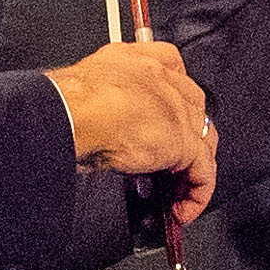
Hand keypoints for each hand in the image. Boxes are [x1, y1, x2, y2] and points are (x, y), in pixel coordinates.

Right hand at [43, 34, 217, 223]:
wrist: (71, 113)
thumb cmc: (66, 102)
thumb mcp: (86, 92)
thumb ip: (103, 103)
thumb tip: (100, 128)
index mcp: (138, 61)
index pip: (174, 71)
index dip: (175, 98)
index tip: (168, 118)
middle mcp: (162, 80)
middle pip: (194, 109)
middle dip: (187, 137)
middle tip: (172, 163)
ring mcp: (176, 109)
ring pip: (202, 140)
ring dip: (193, 169)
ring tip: (178, 191)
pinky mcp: (183, 142)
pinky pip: (204, 171)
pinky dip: (197, 193)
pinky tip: (183, 208)